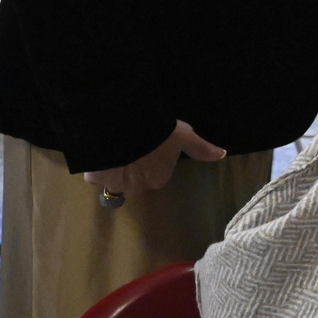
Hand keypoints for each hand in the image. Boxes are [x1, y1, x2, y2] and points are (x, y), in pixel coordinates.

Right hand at [82, 120, 225, 195]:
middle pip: (135, 178)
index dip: (152, 156)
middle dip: (133, 164)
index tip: (150, 144)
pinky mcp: (94, 178)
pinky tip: (101, 149)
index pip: (156, 172)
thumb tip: (223, 154)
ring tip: (115, 145)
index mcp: (157, 179)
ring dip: (114, 166)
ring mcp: (114, 185)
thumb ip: (200, 148)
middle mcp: (136, 188)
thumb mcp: (183, 136)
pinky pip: (96, 174)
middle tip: (132, 143)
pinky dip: (97, 164)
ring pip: (114, 178)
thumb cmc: (157, 132)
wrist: (123, 129)